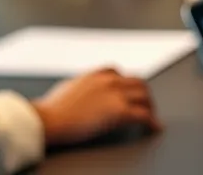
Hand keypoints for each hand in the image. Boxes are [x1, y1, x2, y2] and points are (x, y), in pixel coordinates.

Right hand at [31, 68, 161, 147]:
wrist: (47, 120)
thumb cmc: (49, 109)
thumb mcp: (67, 87)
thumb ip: (79, 85)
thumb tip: (76, 91)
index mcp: (98, 75)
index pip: (121, 74)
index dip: (128, 84)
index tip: (131, 91)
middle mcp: (111, 80)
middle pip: (138, 83)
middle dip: (144, 94)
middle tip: (147, 104)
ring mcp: (117, 94)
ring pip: (144, 96)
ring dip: (150, 106)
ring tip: (152, 116)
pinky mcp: (119, 111)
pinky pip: (143, 115)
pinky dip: (152, 121)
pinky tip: (155, 127)